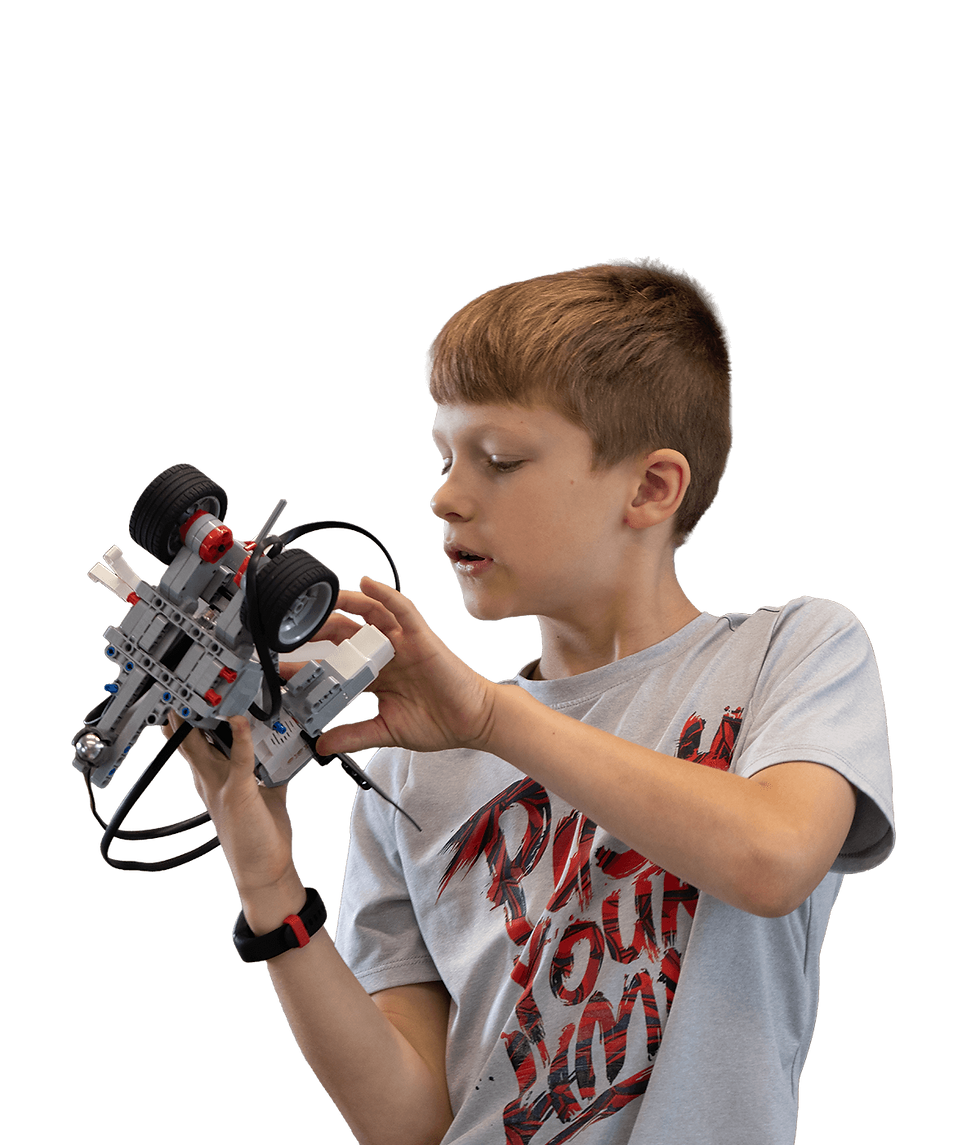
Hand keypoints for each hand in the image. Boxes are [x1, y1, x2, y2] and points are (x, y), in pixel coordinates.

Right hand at [163, 712, 297, 896]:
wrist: (264, 870)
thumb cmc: (262, 837)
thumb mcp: (262, 797)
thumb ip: (266, 774)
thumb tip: (279, 757)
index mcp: (215, 785)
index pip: (195, 751)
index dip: (187, 729)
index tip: (184, 708)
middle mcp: (212, 785)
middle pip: (190, 746)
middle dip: (183, 720)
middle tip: (179, 694)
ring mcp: (222, 789)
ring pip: (204, 749)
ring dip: (203, 723)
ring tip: (200, 698)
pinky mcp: (239, 793)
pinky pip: (239, 760)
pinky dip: (239, 739)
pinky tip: (238, 721)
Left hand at [279, 575, 498, 758]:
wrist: (473, 721)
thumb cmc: (438, 722)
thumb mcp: (386, 731)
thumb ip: (354, 735)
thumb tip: (321, 744)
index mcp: (376, 676)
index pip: (336, 666)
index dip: (310, 666)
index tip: (282, 670)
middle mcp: (386, 654)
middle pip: (345, 634)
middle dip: (316, 631)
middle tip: (289, 632)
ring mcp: (402, 643)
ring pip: (369, 614)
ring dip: (344, 603)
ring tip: (319, 599)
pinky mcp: (421, 637)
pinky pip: (402, 609)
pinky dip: (385, 594)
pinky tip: (367, 584)